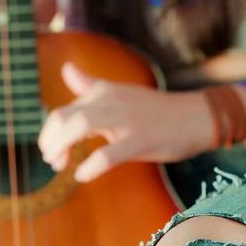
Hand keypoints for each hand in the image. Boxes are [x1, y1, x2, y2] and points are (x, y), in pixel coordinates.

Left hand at [38, 63, 214, 182]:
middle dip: (50, 141)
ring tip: (59, 166)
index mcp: (103, 92)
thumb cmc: (156, 111)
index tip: (52, 152)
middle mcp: (110, 101)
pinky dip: (90, 167)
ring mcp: (125, 120)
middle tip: (52, 161)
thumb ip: (91, 86)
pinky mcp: (140, 140)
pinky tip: (82, 175)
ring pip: (80, 126)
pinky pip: (107, 154)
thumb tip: (67, 70)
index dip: (50, 133)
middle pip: (64, 116)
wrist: (196, 117)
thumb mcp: (119, 95)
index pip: (63, 111)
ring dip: (62, 148)